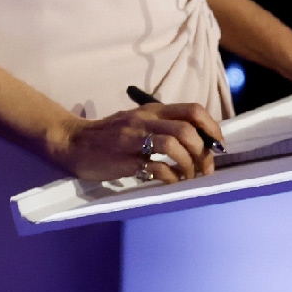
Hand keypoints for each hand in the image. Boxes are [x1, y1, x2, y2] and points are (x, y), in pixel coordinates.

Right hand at [50, 102, 224, 183]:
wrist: (73, 142)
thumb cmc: (108, 136)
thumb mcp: (137, 122)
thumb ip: (162, 126)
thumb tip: (196, 141)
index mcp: (152, 111)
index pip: (192, 110)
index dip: (212, 127)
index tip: (218, 145)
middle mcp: (146, 121)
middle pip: (188, 128)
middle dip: (204, 151)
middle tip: (206, 168)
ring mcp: (135, 138)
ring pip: (174, 143)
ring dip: (189, 164)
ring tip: (189, 178)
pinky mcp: (125, 158)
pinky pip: (156, 165)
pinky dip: (170, 176)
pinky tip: (171, 182)